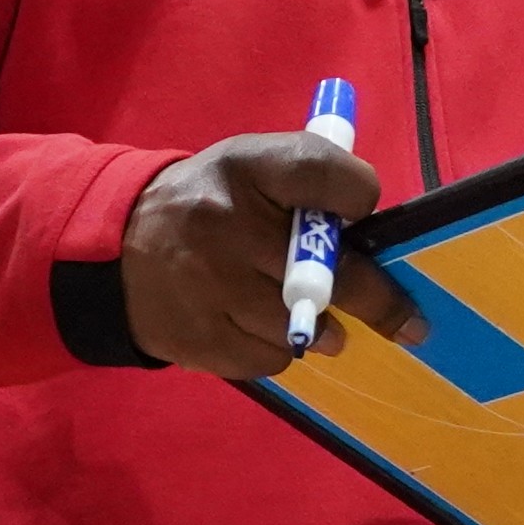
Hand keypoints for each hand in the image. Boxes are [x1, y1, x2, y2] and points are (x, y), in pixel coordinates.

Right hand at [119, 133, 425, 376]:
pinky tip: (261, 329)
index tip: (362, 214)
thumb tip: (374, 233)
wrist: (115, 253)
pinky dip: (279, 349)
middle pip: (331, 270)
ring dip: (324, 328)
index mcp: (245, 166)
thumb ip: (307, 186)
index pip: (325, 173)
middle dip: (378, 299)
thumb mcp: (247, 169)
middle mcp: (225, 222)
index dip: (358, 196)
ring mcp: (209, 284)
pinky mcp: (199, 336)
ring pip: (304, 324)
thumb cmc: (208, 205)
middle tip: (409, 322)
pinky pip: (272, 358)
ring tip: (317, 320)